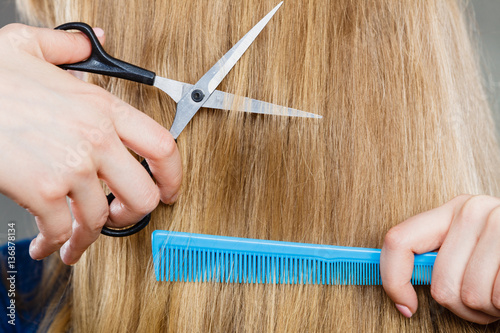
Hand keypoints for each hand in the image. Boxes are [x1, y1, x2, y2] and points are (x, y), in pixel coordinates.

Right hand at [0, 24, 181, 264]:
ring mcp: (71, 166)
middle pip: (143, 195)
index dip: (173, 176)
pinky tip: (48, 240)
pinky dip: (56, 241)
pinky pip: (61, 229)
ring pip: (99, 219)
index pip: (162, 146)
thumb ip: (69, 47)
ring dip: (86, 236)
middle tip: (119, 217)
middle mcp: (95, 139)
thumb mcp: (29, 46)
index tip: (169, 190)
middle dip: (132, 215)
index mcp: (101, 108)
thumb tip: (93, 43)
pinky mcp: (42, 190)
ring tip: (74, 238)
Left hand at [381, 195, 499, 323]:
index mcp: (452, 210)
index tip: (405, 306)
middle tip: (481, 301)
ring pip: (470, 297)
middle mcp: (473, 212)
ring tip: (499, 294)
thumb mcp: (471, 244)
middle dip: (462, 308)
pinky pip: (498, 298)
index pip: (398, 241)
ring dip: (487, 310)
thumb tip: (399, 287)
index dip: (393, 280)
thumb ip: (439, 256)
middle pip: (441, 285)